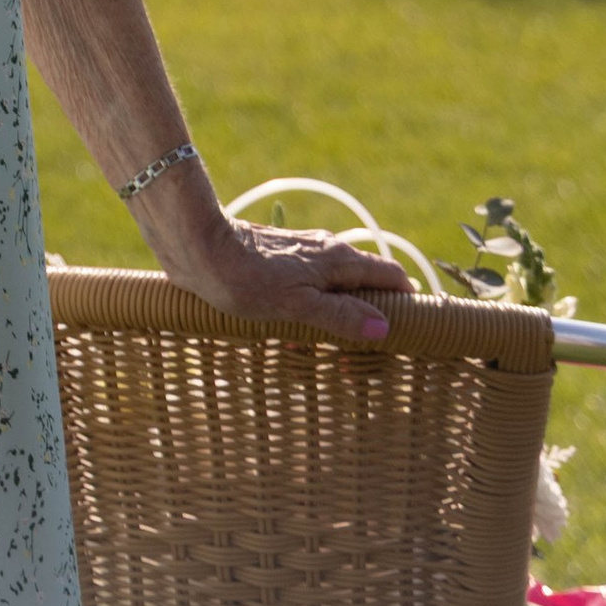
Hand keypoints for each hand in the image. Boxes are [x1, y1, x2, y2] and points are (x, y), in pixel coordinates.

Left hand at [175, 217, 415, 348]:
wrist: (198, 247)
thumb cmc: (245, 279)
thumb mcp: (297, 305)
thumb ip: (340, 315)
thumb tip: (383, 327)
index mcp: (339, 260)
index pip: (390, 275)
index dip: (405, 302)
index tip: (407, 332)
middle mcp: (328, 252)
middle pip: (366, 283)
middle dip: (370, 318)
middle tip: (362, 358)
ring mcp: (304, 255)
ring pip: (337, 289)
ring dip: (338, 320)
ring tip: (327, 356)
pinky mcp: (281, 261)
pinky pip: (310, 290)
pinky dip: (312, 313)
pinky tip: (292, 336)